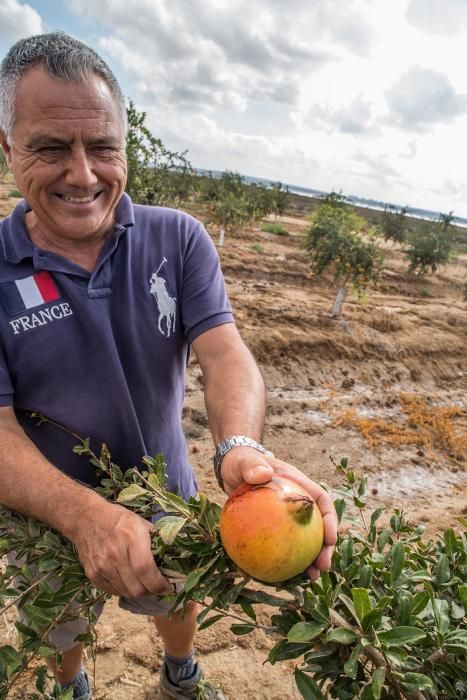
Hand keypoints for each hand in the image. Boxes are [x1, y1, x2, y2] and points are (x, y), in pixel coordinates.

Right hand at [70, 499, 171, 596]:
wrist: (86, 518)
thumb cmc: (119, 519)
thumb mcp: (142, 523)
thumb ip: (156, 541)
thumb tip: (171, 558)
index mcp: (131, 538)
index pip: (146, 570)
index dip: (159, 584)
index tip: (168, 586)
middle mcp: (115, 555)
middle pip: (137, 588)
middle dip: (151, 591)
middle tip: (157, 587)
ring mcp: (102, 566)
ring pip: (126, 592)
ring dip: (138, 593)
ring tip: (144, 586)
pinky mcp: (92, 574)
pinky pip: (112, 592)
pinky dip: (124, 591)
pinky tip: (129, 583)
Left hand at [220, 447, 337, 580]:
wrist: (230, 470)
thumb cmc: (242, 463)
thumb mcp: (245, 463)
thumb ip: (252, 466)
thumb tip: (261, 474)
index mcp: (298, 485)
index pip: (321, 501)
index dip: (331, 520)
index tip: (331, 539)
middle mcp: (297, 503)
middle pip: (318, 527)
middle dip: (325, 548)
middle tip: (323, 567)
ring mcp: (286, 517)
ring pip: (303, 541)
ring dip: (309, 560)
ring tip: (310, 579)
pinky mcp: (272, 528)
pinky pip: (279, 546)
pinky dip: (280, 561)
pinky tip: (276, 577)